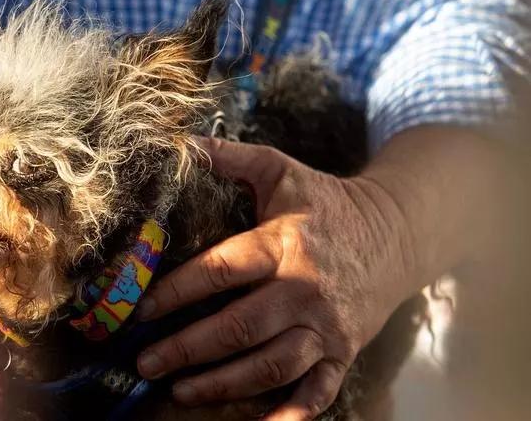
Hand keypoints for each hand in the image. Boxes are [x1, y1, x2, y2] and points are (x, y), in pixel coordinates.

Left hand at [135, 137, 414, 419]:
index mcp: (283, 243)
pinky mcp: (344, 351)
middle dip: (186, 349)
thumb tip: (180, 142)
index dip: (174, 293)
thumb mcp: (279, 169)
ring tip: (181, 391)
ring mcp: (326, 326)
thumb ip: (230, 157)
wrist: (396, 232)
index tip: (138, 310)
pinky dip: (293, 414)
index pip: (220, 271)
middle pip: (238, 328)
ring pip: (271, 366)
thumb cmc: (324, 201)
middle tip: (146, 362)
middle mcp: (304, 289)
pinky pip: (320, 391)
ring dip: (223, 384)